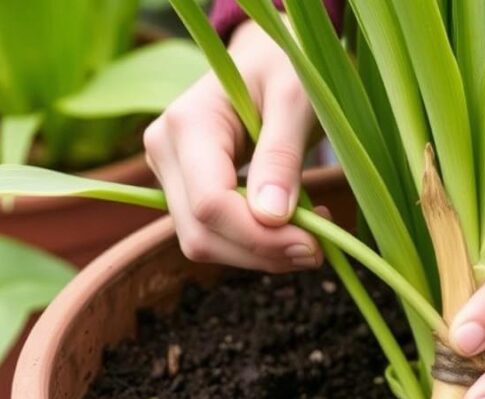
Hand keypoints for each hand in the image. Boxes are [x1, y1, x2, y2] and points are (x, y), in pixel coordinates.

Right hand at [144, 19, 322, 272]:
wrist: (267, 56)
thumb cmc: (285, 67)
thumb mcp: (295, 99)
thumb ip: (282, 155)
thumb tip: (271, 217)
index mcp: (187, 124)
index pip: (210, 205)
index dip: (259, 237)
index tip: (312, 244)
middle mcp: (164, 152)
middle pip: (202, 234)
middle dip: (262, 254)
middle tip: (319, 251)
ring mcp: (171, 175)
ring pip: (205, 244)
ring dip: (261, 256)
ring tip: (313, 236)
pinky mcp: (187, 192)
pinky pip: (216, 237)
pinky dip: (257, 246)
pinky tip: (295, 229)